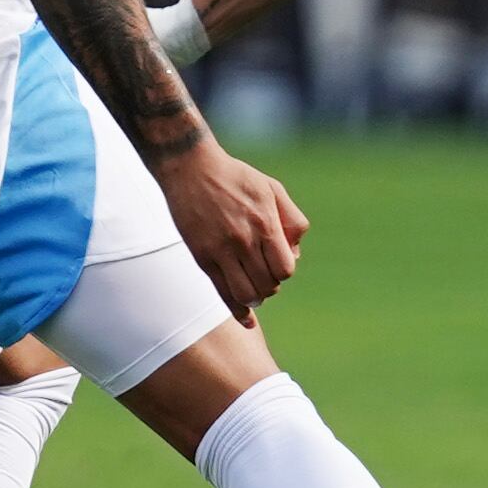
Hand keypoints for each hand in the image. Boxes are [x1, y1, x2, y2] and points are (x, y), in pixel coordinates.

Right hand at [163, 143, 309, 323]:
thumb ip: (292, 220)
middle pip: (267, 284)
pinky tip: (246, 318)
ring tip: (255, 290)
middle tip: (264, 276)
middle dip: (271, 285)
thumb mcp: (273, 189)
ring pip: (246, 294)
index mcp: (264, 223)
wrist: (191, 169)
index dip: (284, 271)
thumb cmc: (236, 178)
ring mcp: (221, 250)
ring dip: (256, 298)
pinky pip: (223, 293)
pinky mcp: (202, 257)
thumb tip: (296, 253)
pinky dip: (237, 310)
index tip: (277, 262)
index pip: (284, 268)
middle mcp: (243, 240)